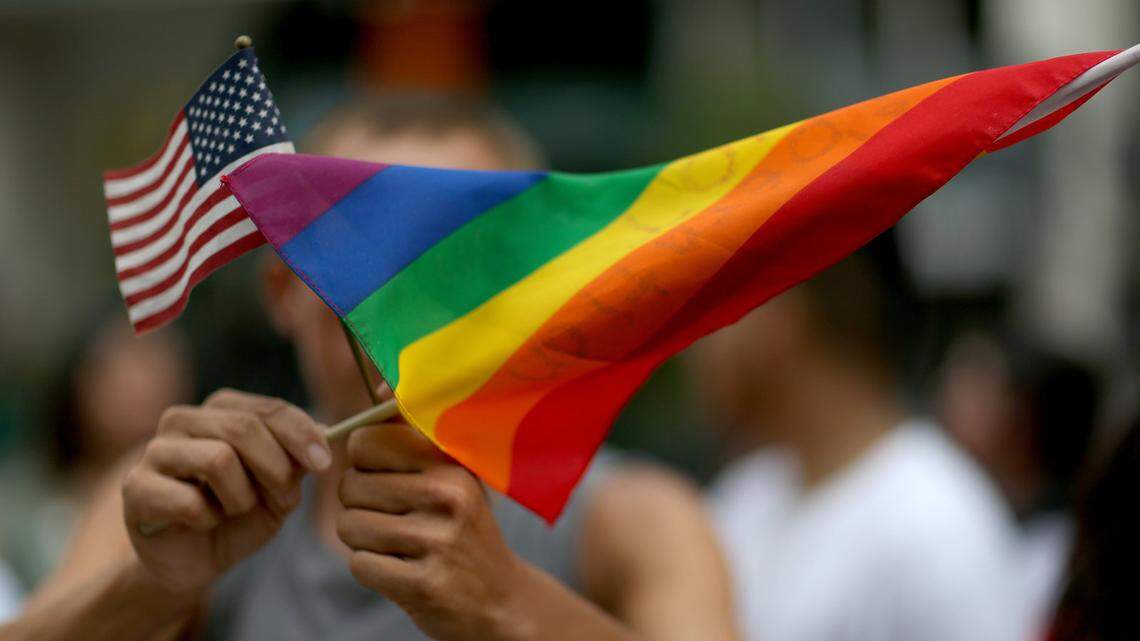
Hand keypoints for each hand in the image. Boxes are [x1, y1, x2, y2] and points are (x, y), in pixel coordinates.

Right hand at [121, 389, 330, 594]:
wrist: (194, 562)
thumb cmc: (238, 516)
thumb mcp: (279, 489)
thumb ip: (297, 460)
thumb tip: (325, 431)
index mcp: (221, 409)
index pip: (268, 409)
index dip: (301, 434)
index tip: (324, 463)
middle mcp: (183, 420)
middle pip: (244, 428)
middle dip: (275, 468)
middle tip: (282, 497)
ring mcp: (154, 451)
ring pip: (218, 459)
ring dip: (241, 497)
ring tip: (233, 510)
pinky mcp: (135, 488)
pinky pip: (188, 500)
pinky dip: (208, 519)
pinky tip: (202, 523)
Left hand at [337, 422, 530, 640]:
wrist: (501, 600)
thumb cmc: (463, 528)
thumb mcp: (452, 475)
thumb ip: (410, 433)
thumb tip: (379, 388)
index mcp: (449, 464)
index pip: (365, 443)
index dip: (362, 463)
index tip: (384, 477)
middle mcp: (446, 496)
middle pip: (350, 486)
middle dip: (360, 506)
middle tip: (393, 519)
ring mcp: (436, 541)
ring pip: (349, 526)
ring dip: (364, 541)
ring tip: (398, 545)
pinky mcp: (423, 584)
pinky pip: (359, 564)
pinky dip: (372, 570)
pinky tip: (402, 570)